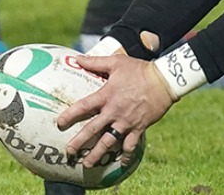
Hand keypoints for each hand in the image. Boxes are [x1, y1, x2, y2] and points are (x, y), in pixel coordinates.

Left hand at [56, 54, 175, 166]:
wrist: (164, 80)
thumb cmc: (140, 70)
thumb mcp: (117, 62)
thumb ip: (96, 62)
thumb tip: (77, 58)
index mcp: (106, 95)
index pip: (83, 107)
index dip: (70, 115)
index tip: (60, 123)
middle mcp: (114, 111)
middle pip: (92, 130)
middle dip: (79, 142)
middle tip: (69, 152)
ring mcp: (126, 122)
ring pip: (108, 142)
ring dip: (97, 154)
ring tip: (87, 164)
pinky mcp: (138, 127)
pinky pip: (130, 145)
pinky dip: (126, 155)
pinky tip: (122, 163)